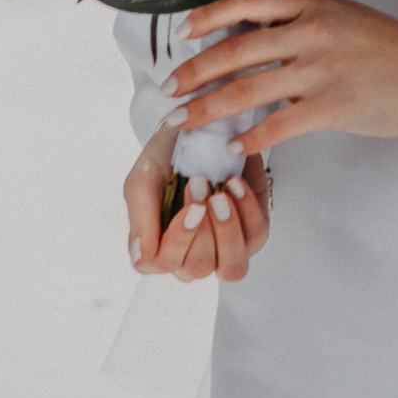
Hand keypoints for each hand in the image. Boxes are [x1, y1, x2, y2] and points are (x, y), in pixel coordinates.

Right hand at [125, 122, 269, 281]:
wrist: (202, 129)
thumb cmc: (167, 158)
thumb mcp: (145, 179)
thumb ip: (140, 217)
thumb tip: (141, 257)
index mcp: (157, 248)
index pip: (161, 264)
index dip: (179, 240)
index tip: (192, 206)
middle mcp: (189, 256)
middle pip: (198, 268)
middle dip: (204, 227)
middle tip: (201, 184)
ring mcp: (223, 249)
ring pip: (232, 267)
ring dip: (228, 230)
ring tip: (221, 194)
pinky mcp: (251, 234)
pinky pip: (256, 236)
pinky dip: (248, 210)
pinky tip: (236, 184)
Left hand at [164, 0, 397, 156]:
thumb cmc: (393, 45)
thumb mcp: (344, 16)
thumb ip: (303, 19)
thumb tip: (253, 31)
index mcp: (313, 5)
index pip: (248, 3)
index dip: (208, 17)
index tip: (183, 33)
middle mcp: (311, 32)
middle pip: (235, 50)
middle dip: (194, 71)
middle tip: (168, 89)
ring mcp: (320, 69)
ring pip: (246, 89)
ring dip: (206, 108)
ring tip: (182, 121)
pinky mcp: (331, 106)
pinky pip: (276, 125)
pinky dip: (250, 138)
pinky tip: (233, 147)